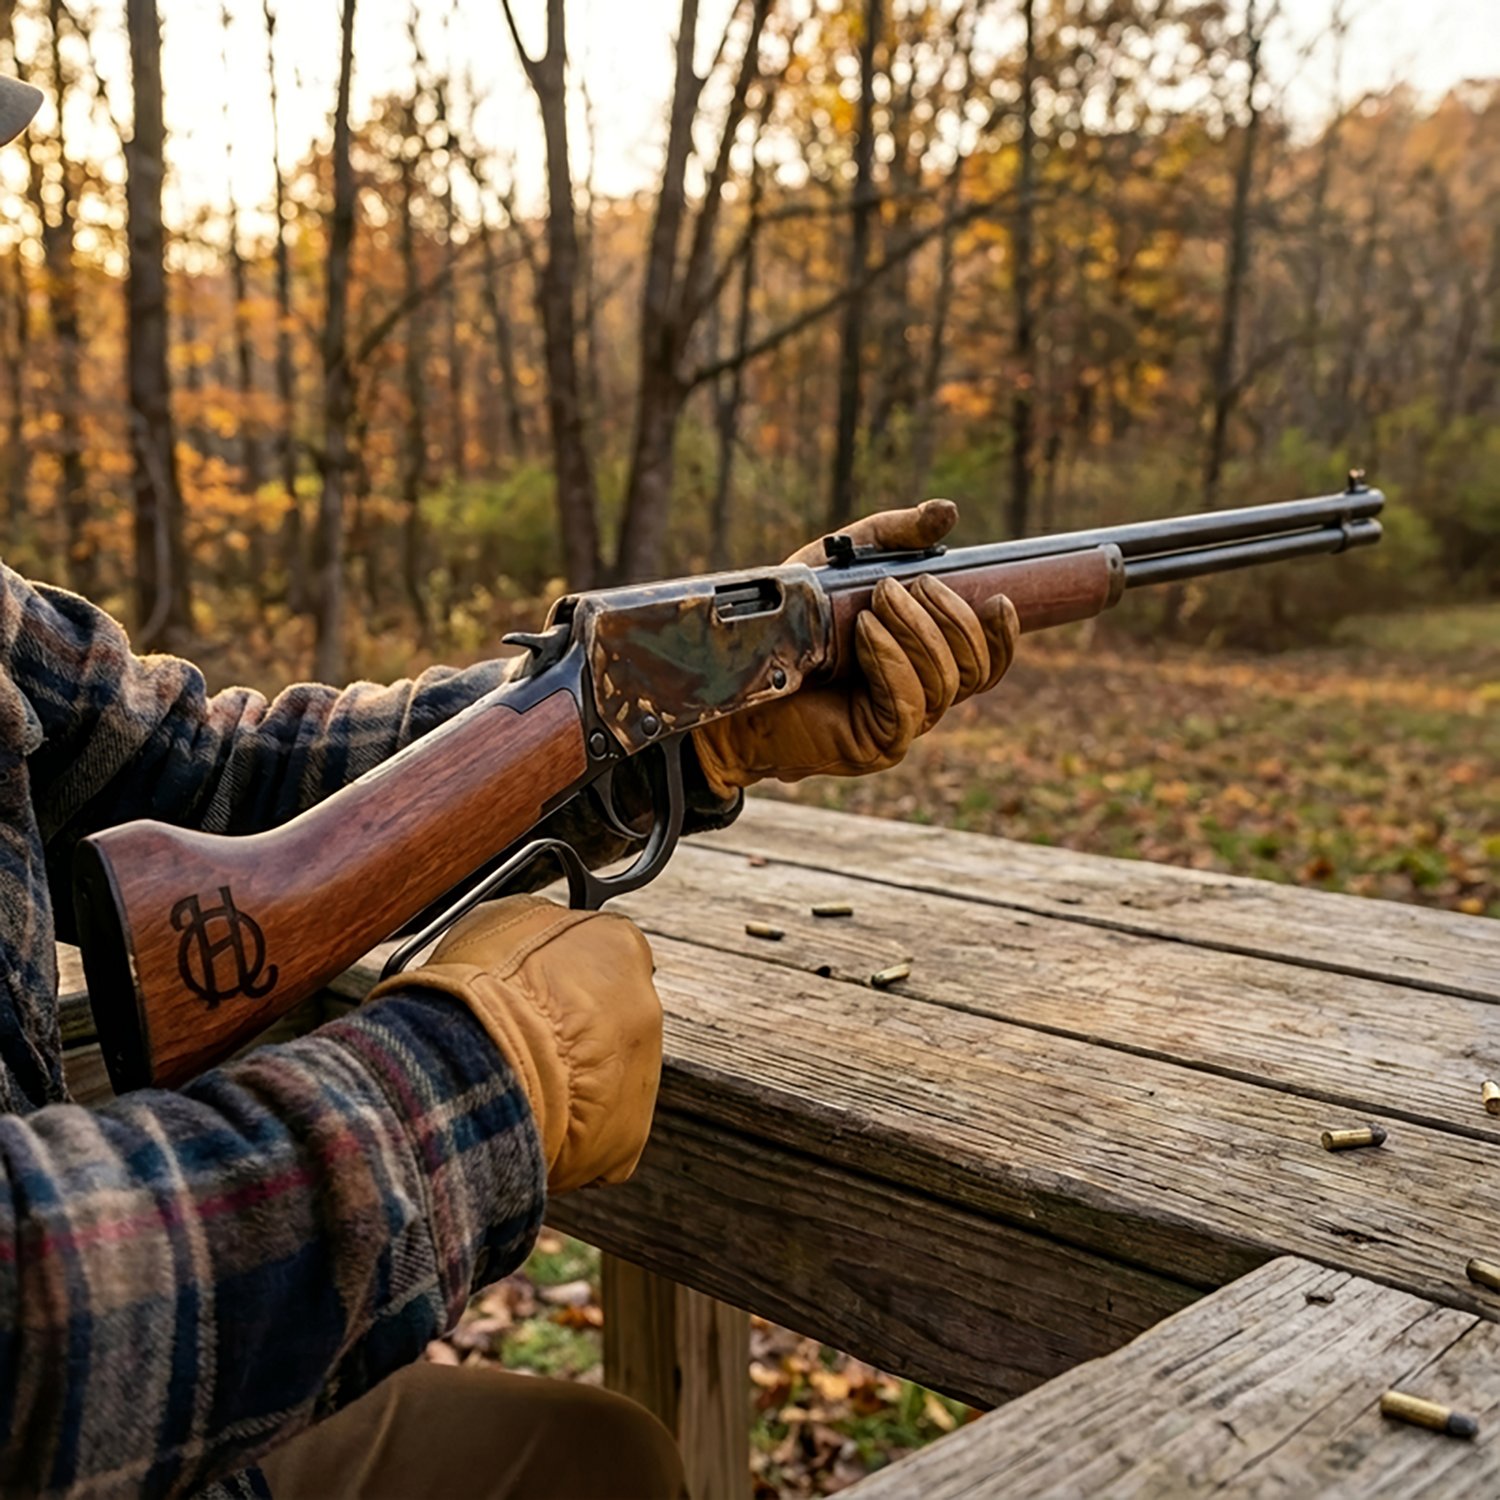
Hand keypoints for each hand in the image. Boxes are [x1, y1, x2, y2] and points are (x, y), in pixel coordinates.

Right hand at [373, 896, 661, 1194]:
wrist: (485, 1066)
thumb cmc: (481, 991)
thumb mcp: (497, 922)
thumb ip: (533, 925)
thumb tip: (528, 934)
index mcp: (619, 945)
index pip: (602, 957)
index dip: (559, 979)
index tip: (527, 994)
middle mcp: (644, 1007)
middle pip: (611, 1020)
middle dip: (571, 1033)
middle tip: (520, 1044)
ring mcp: (642, 1077)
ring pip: (607, 1080)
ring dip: (571, 1084)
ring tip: (515, 1088)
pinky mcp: (626, 1141)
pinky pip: (597, 1138)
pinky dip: (567, 1138)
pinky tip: (527, 1127)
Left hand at [692, 500, 1017, 796]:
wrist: (737, 680)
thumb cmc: (791, 626)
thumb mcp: (844, 568)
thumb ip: (894, 539)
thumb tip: (947, 513)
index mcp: (925, 662)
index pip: (987, 661)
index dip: (1004, 636)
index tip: (1000, 598)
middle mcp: (923, 697)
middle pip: (974, 668)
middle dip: (950, 618)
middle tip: (904, 585)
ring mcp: (903, 725)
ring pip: (945, 683)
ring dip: (916, 632)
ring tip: (876, 601)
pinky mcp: (877, 743)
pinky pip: (908, 704)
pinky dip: (891, 659)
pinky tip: (866, 632)